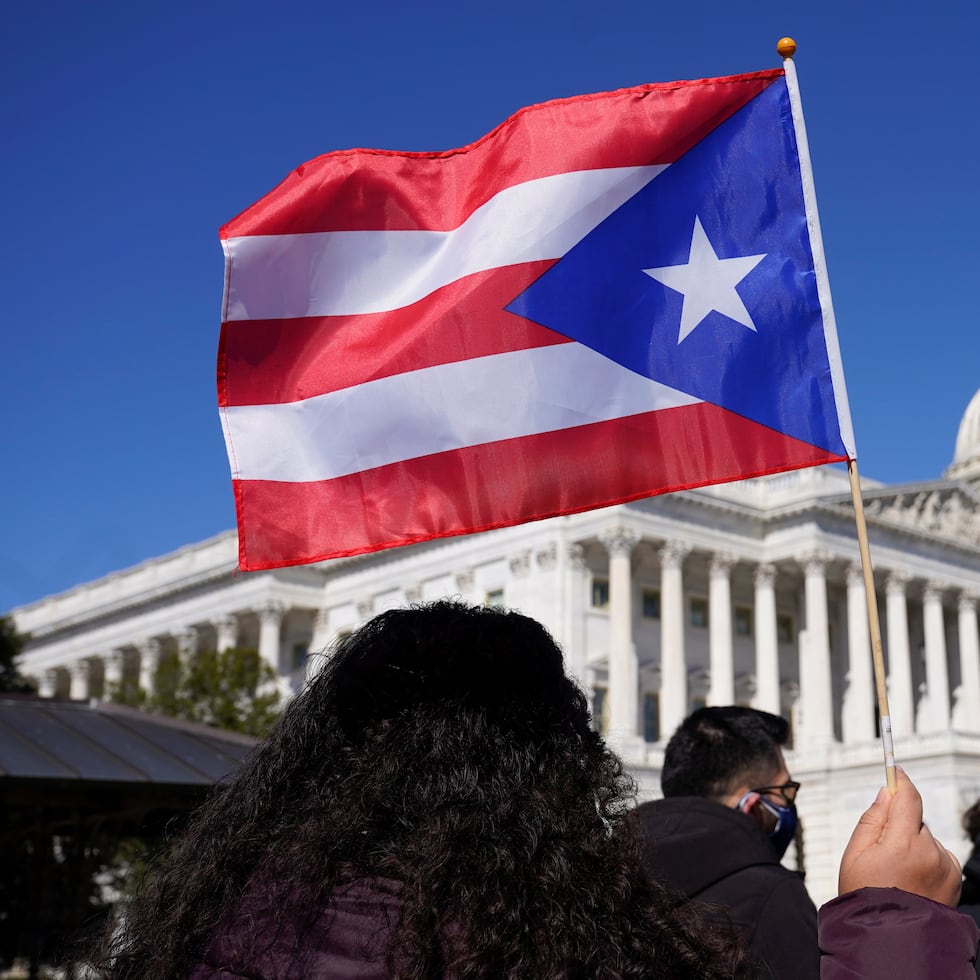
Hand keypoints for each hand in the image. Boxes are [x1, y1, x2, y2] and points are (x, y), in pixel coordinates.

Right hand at [838, 767, 961, 905]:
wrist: (890, 938)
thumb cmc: (866, 896)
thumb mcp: (855, 854)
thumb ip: (872, 819)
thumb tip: (887, 794)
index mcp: (904, 843)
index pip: (909, 798)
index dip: (901, 781)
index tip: (895, 771)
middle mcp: (931, 852)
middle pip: (914, 820)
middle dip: (899, 825)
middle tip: (881, 849)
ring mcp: (946, 867)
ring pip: (926, 838)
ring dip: (913, 844)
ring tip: (896, 872)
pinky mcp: (955, 879)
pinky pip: (938, 855)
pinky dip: (926, 859)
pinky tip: (912, 879)